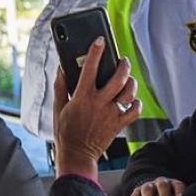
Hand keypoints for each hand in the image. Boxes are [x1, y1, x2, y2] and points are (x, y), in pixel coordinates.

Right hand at [53, 37, 140, 178]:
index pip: (90, 68)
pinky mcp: (119, 124)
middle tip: (123, 60)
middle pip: (118, 78)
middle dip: (123, 65)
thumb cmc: (65, 132)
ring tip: (128, 78)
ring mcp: (111, 114)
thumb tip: (61, 69)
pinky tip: (132, 99)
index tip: (100, 40)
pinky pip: (134, 110)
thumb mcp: (58, 108)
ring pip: (129, 92)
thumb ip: (61, 87)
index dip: (96, 51)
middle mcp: (99, 103)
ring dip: (131, 82)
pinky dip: (136, 103)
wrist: (77, 155)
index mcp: (83, 97)